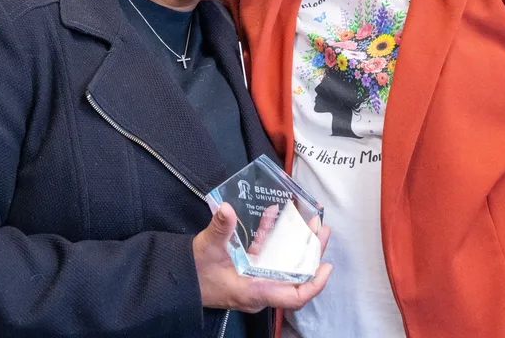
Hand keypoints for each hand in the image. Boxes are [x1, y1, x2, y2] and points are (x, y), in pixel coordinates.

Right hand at [193, 203, 331, 313]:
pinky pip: (266, 254)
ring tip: (308, 221)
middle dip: (310, 253)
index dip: (314, 284)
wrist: (178, 279)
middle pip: (294, 275)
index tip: (326, 266)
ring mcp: (255, 278)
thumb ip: (220, 229)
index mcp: (255, 290)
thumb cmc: (195, 271)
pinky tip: (272, 214)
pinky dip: (271, 235)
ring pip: (284, 263)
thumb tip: (226, 209)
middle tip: (321, 228)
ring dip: (297, 242)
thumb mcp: (208, 248)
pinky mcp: (247, 268)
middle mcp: (260, 287)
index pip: (294, 296)